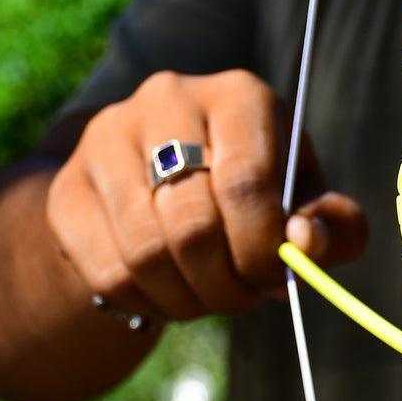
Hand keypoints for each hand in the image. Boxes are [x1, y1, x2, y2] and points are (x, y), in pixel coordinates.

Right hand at [45, 70, 367, 322]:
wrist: (169, 187)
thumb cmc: (261, 198)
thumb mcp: (309, 205)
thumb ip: (334, 225)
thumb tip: (307, 242)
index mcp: (238, 96)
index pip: (247, 185)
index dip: (263, 250)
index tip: (275, 280)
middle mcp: (167, 101)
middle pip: (194, 226)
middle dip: (230, 284)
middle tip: (246, 298)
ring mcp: (106, 140)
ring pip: (147, 255)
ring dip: (191, 299)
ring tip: (214, 297)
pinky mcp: (68, 189)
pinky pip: (110, 273)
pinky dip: (150, 304)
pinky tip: (172, 295)